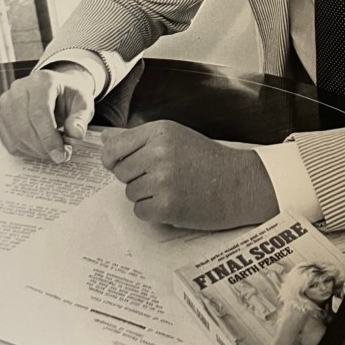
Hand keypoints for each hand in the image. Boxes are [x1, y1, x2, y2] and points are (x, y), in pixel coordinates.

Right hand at [0, 62, 95, 162]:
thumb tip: (75, 134)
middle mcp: (20, 88)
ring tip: (52, 152)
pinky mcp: (0, 114)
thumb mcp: (84, 103)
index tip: (60, 154)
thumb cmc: (69, 96)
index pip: (39, 112)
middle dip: (43, 148)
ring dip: (35, 151)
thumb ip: (81, 119)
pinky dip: (25, 151)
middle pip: (24, 126)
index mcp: (42, 81)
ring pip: (15, 136)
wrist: (57, 89)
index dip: (48, 137)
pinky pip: (8, 141)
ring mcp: (6, 101)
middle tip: (60, 156)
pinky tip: (40, 150)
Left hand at [101, 120, 277, 228]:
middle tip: (163, 178)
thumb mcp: (175, 137)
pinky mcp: (167, 205)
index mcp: (159, 132)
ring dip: (147, 196)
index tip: (121, 165)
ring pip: (130, 193)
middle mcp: (158, 153)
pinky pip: (140, 211)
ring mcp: (163, 180)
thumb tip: (105, 139)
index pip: (114, 148)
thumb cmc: (207, 160)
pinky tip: (174, 202)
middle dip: (136, 178)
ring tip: (173, 189)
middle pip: (121, 173)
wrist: (239, 184)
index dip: (113, 160)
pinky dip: (153, 212)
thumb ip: (138, 138)